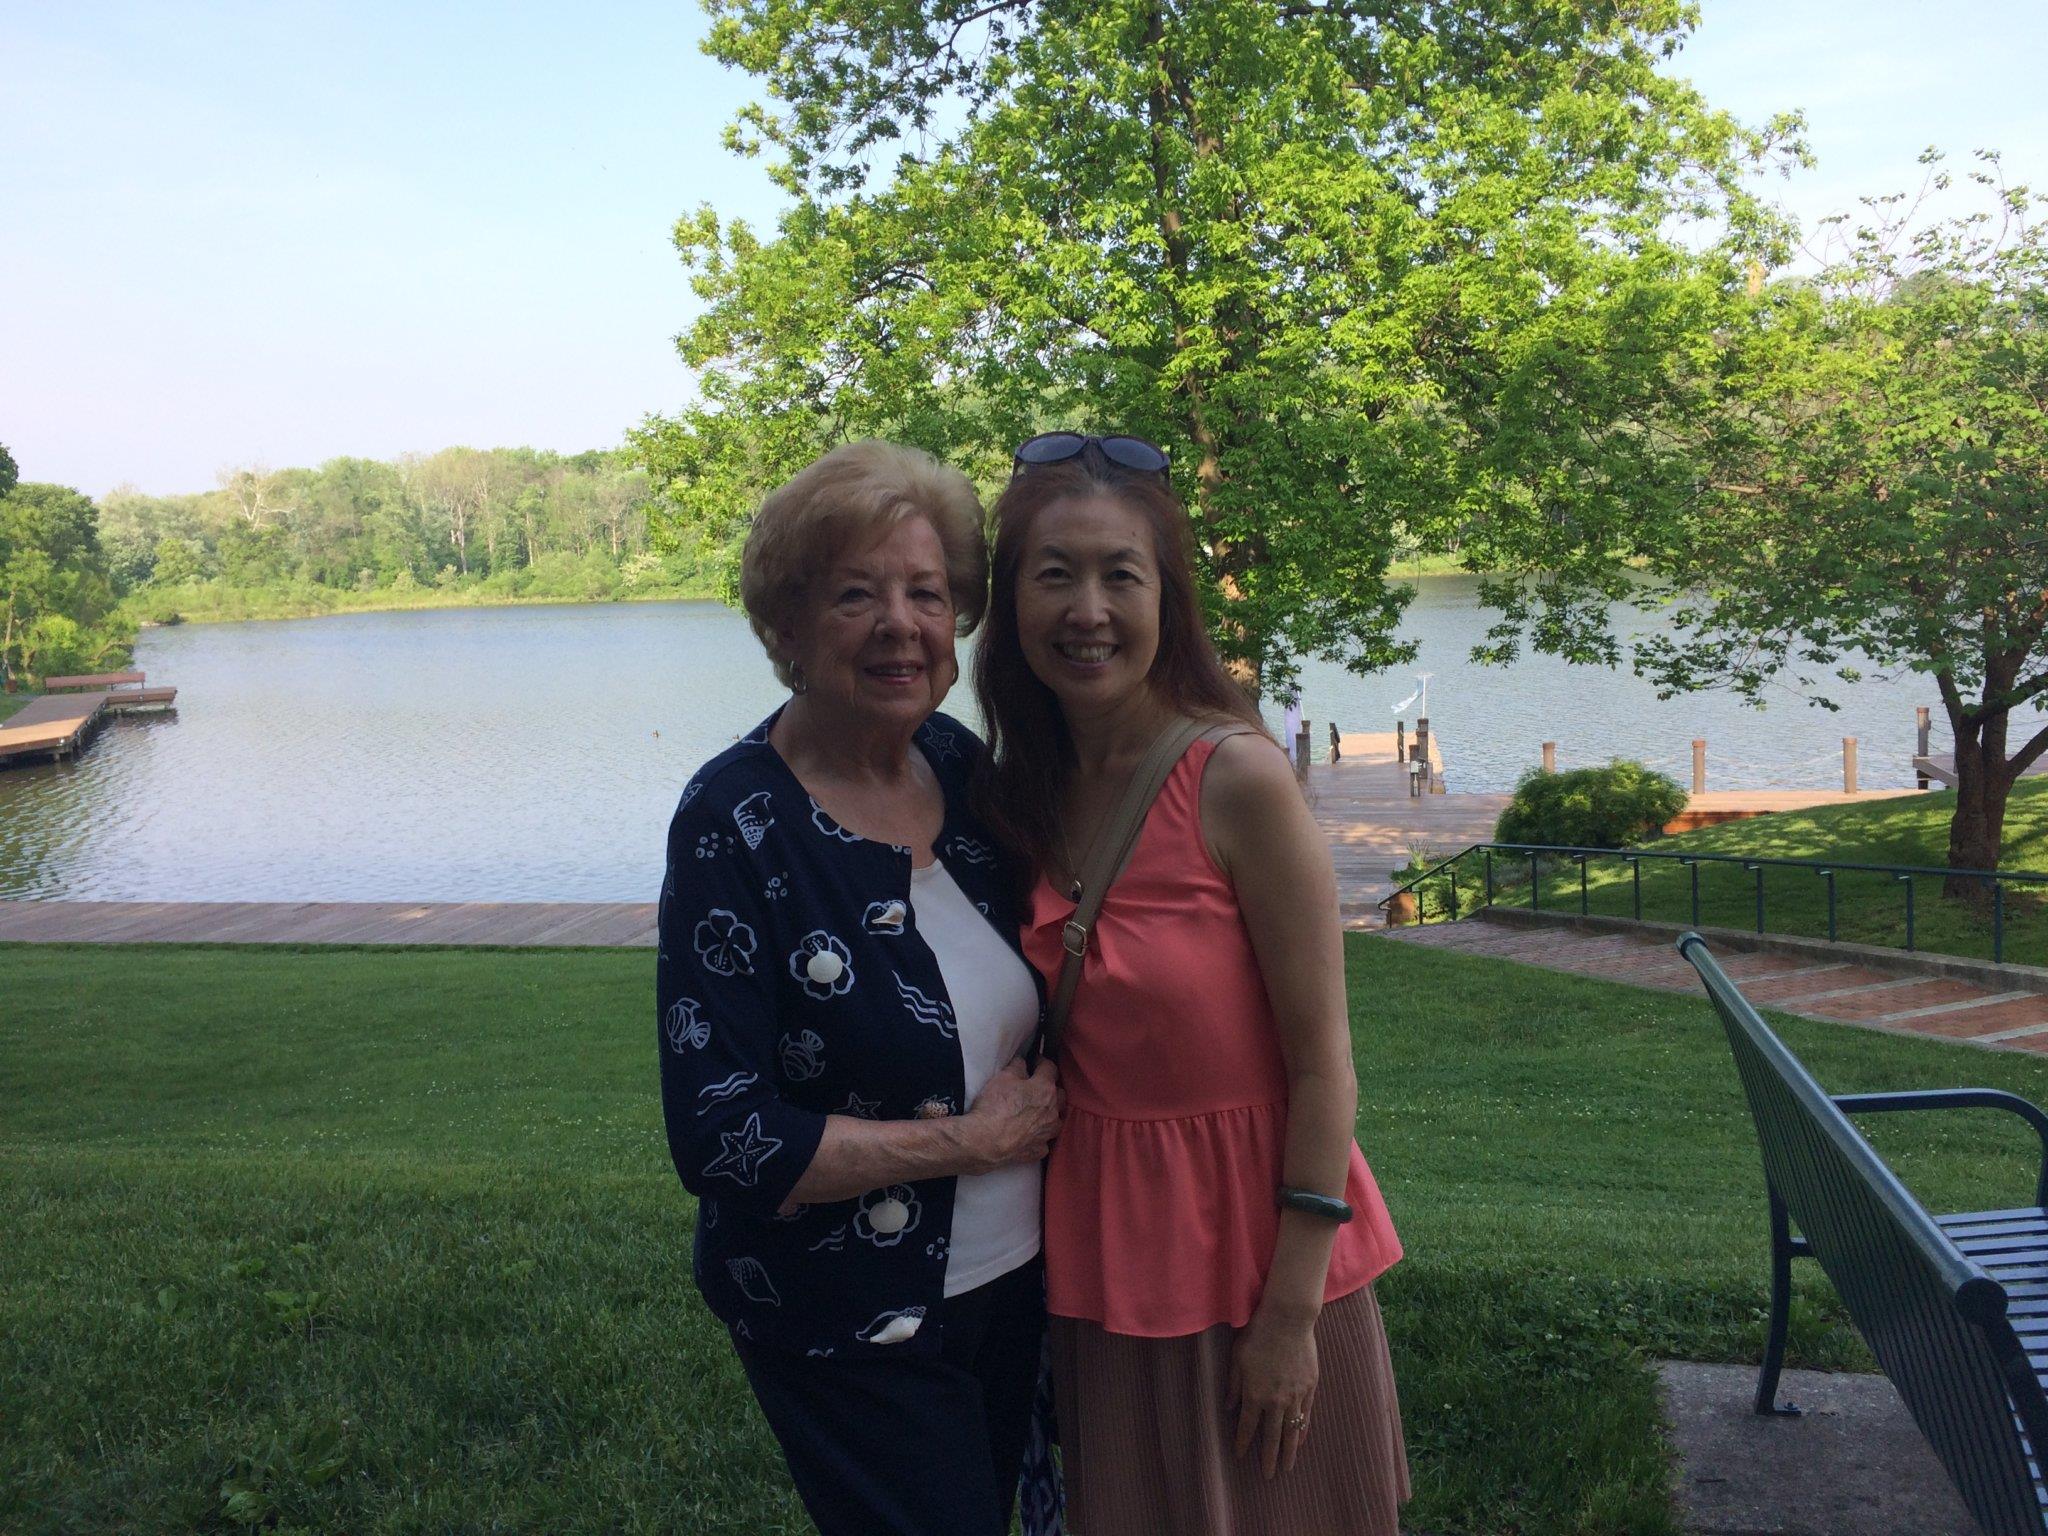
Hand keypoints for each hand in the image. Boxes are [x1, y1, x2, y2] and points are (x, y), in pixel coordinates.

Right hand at [959, 1057, 1060, 1172]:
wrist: (985, 1142)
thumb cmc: (995, 1106)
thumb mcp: (1003, 1077)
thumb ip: (1017, 1067)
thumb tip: (1023, 1062)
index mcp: (1045, 1089)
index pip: (1050, 1068)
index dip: (1041, 1062)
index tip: (1035, 1061)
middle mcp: (1052, 1111)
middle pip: (1060, 1095)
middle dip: (1051, 1088)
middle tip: (1037, 1086)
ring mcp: (1047, 1133)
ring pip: (1057, 1119)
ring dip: (1050, 1114)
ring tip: (1037, 1112)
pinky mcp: (1039, 1150)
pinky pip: (1044, 1140)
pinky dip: (1039, 1136)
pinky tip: (1030, 1135)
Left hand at [1227, 1306, 1318, 1477]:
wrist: (1288, 1320)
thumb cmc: (1257, 1335)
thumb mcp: (1236, 1359)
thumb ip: (1233, 1385)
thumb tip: (1229, 1408)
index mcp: (1254, 1394)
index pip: (1247, 1427)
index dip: (1243, 1443)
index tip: (1240, 1457)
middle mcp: (1275, 1401)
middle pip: (1271, 1437)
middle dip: (1269, 1458)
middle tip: (1268, 1476)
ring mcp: (1295, 1396)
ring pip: (1292, 1431)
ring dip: (1288, 1452)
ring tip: (1287, 1468)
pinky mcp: (1310, 1388)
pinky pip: (1306, 1416)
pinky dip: (1303, 1430)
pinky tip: (1300, 1441)